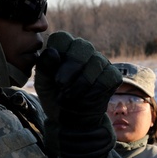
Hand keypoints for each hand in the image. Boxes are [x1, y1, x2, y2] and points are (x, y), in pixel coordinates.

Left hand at [35, 32, 121, 157]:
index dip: (57, 53)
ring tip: (70, 96)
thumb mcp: (43, 83)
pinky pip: (108, 77)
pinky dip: (95, 90)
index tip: (52, 72)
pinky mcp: (113, 76)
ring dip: (81, 83)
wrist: (71, 120)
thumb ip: (44, 66)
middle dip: (71, 67)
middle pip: (82, 46)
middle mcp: (84, 52)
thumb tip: (53, 52)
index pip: (63, 38)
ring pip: (96, 62)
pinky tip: (87, 98)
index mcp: (65, 49)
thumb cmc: (55, 97)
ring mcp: (101, 63)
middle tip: (61, 85)